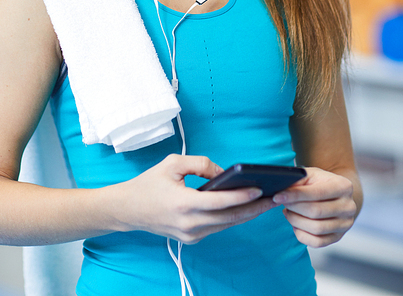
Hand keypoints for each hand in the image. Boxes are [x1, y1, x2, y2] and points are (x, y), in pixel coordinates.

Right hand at [116, 154, 275, 243]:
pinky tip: (245, 207)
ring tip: (266, 201)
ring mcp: (191, 235)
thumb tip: (223, 172)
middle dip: (254, 207)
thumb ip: (200, 164)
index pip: (221, 202)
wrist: (128, 210)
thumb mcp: (172, 164)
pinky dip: (232, 217)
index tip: (260, 189)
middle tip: (275, 197)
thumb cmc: (149, 183)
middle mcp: (190, 225)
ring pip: (226, 225)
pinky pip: (217, 227)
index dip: (242, 196)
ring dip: (247, 214)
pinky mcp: (191, 239)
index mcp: (184, 205)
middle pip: (230, 218)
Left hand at [272, 167, 356, 247]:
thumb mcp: (311, 175)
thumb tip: (281, 191)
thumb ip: (298, 181)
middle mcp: (349, 207)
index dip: (295, 195)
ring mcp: (345, 224)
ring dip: (296, 221)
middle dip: (294, 208)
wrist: (336, 194)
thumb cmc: (320, 182)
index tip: (278, 196)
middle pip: (316, 212)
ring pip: (316, 229)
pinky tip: (295, 224)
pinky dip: (301, 234)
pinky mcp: (338, 237)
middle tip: (282, 203)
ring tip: (288, 212)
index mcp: (344, 186)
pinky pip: (317, 242)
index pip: (317, 193)